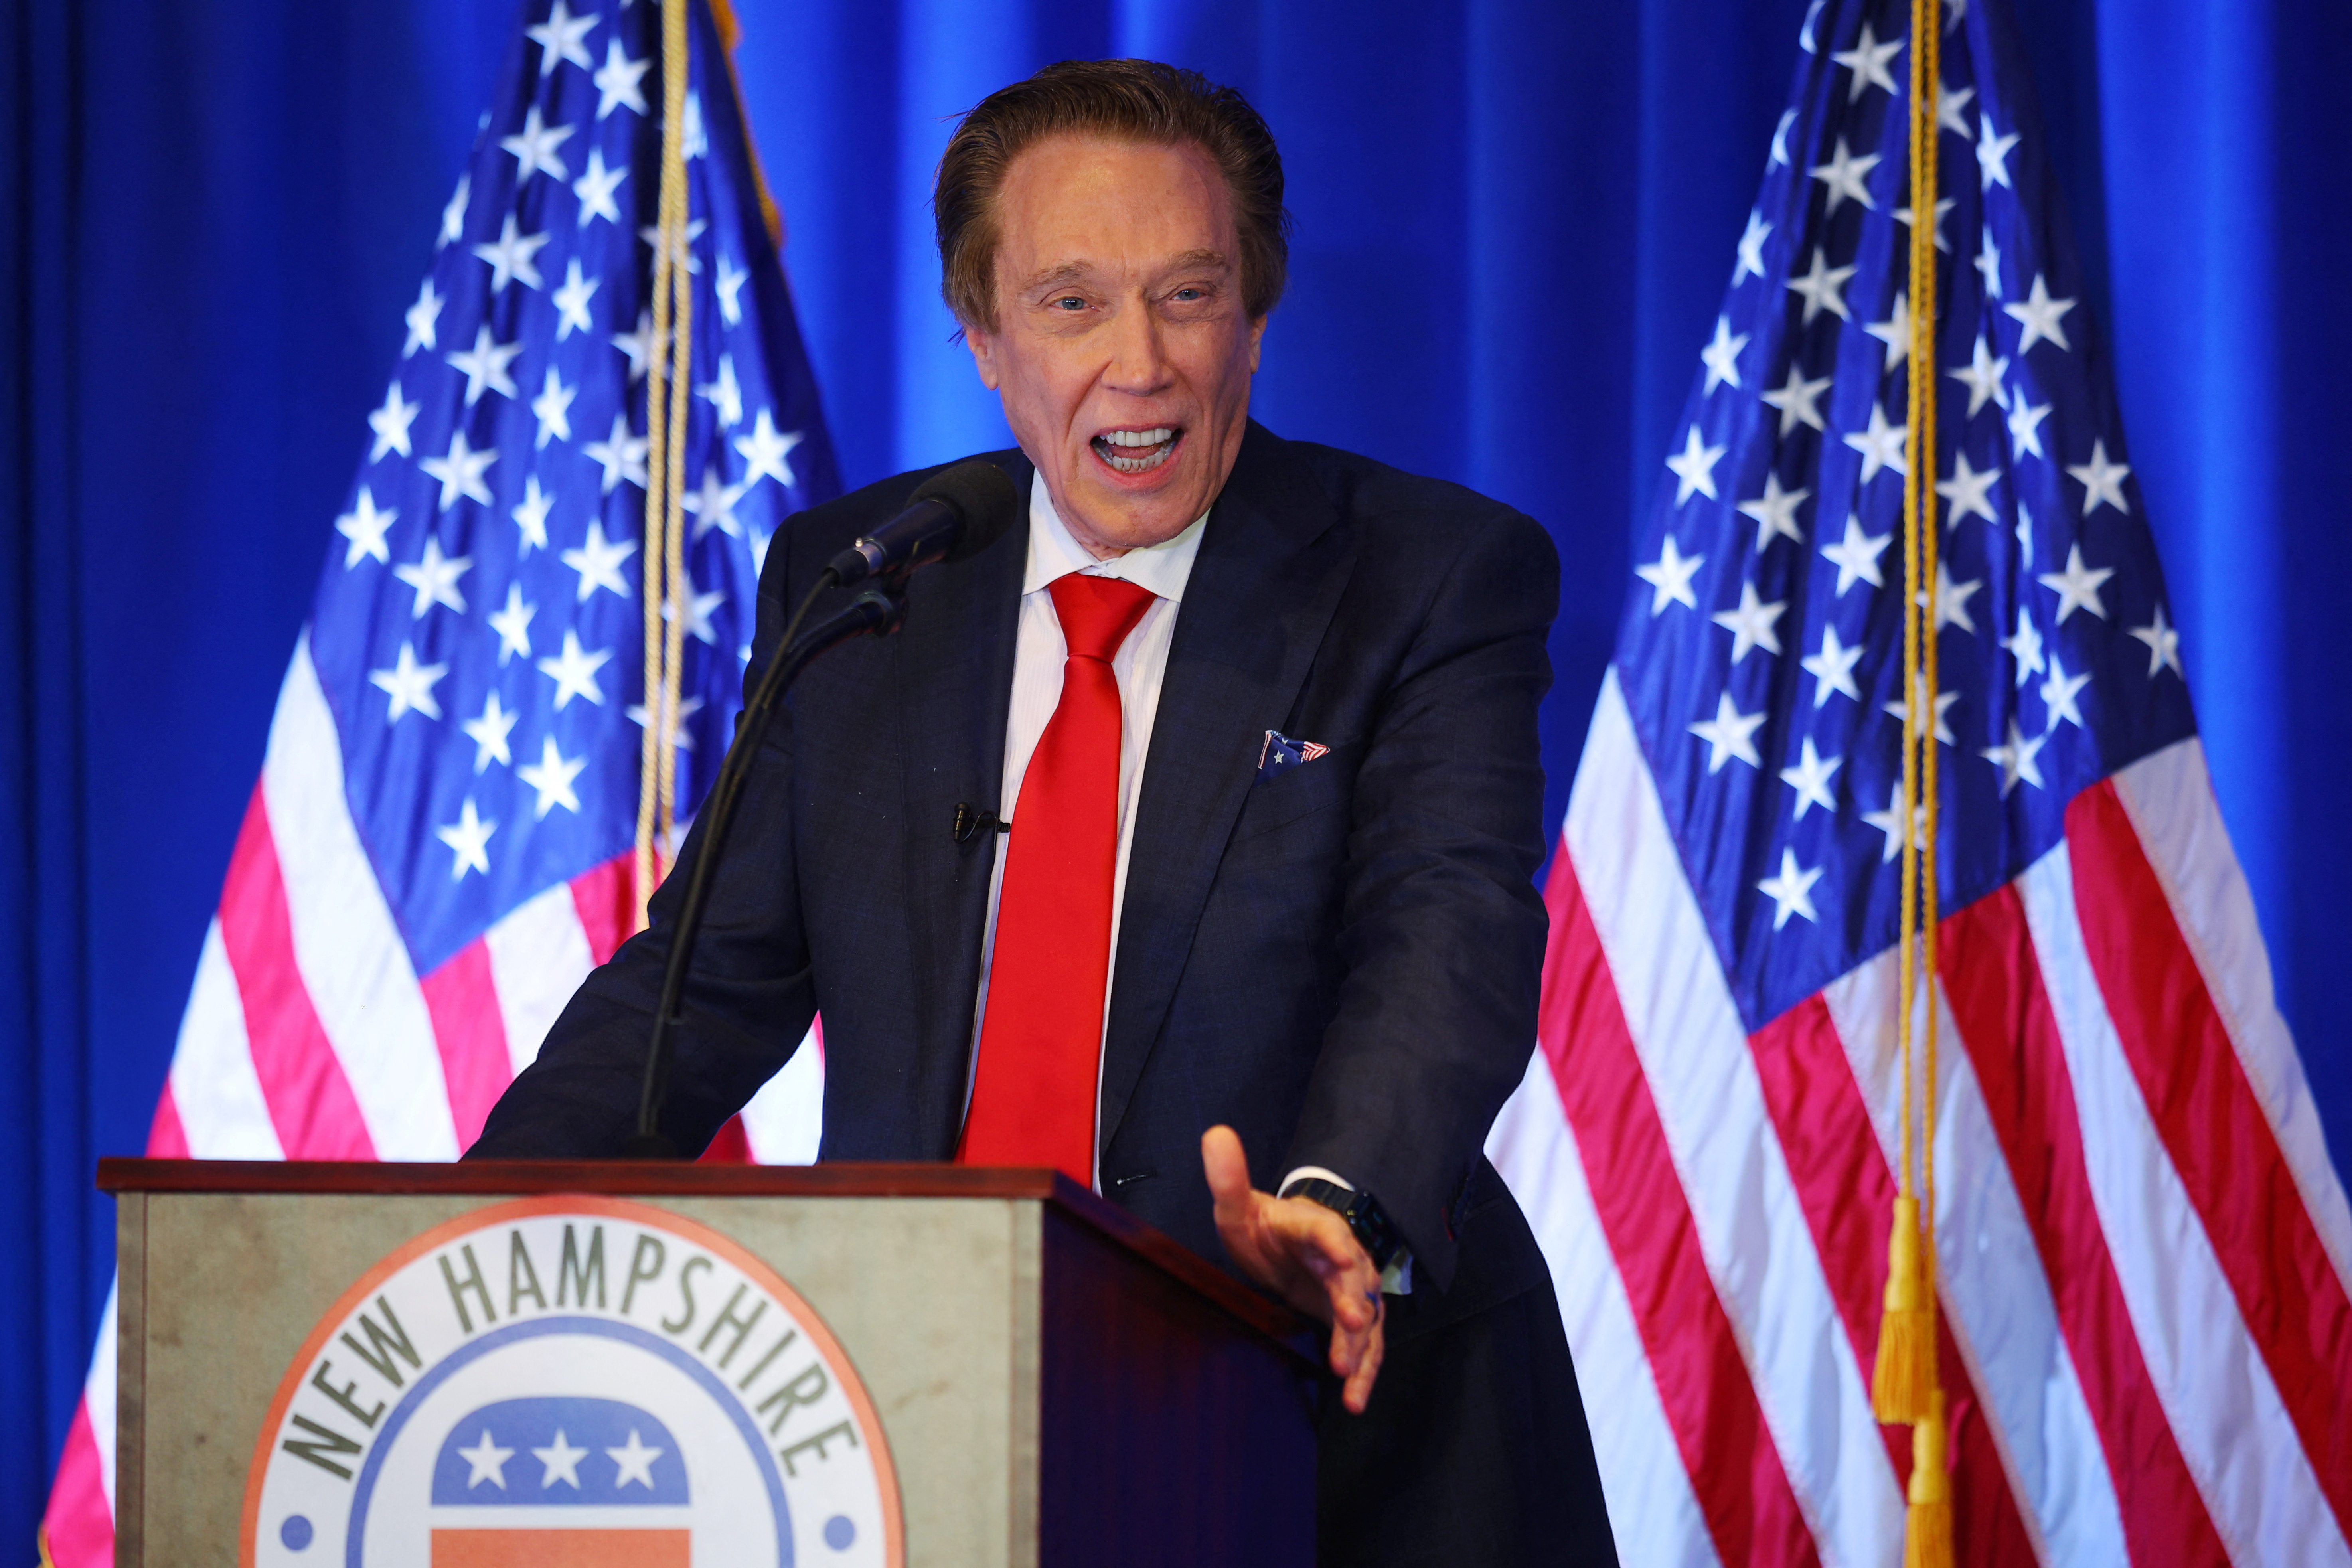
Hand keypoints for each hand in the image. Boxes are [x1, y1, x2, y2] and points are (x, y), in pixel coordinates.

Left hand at [1201, 1124, 1385, 1412]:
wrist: (1283, 1246)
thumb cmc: (1262, 1226)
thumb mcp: (1239, 1206)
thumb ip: (1228, 1178)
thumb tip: (1214, 1134)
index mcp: (1314, 1226)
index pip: (1328, 1230)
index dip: (1336, 1243)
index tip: (1341, 1257)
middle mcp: (1342, 1257)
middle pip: (1354, 1277)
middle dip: (1354, 1300)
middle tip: (1350, 1323)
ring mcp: (1350, 1290)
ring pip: (1366, 1317)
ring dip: (1360, 1345)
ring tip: (1349, 1374)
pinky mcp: (1350, 1319)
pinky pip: (1365, 1346)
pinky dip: (1363, 1371)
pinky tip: (1354, 1398)